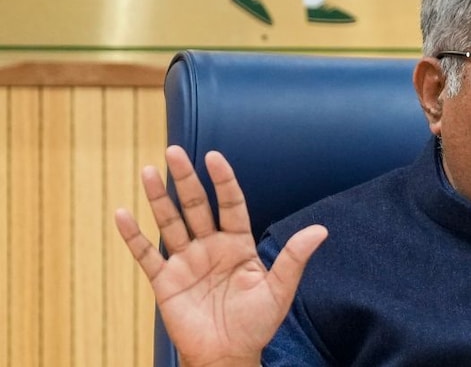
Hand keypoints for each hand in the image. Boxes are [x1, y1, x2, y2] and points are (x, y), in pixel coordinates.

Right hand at [115, 146, 327, 366]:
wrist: (229, 356)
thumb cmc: (256, 324)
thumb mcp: (279, 290)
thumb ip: (294, 258)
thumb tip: (320, 230)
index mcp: (239, 244)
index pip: (230, 204)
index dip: (223, 181)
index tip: (215, 157)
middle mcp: (210, 247)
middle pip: (196, 206)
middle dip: (186, 180)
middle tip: (174, 151)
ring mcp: (186, 262)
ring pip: (170, 223)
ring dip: (158, 198)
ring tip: (149, 172)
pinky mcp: (165, 281)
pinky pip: (146, 254)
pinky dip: (133, 235)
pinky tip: (122, 213)